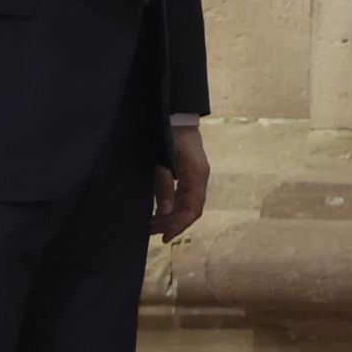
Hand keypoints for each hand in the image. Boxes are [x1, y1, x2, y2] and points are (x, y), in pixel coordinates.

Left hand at [153, 126, 210, 241]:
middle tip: (151, 232)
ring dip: (170, 216)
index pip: (193, 209)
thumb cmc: (169, 134)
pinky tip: (158, 211)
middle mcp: (200, 178)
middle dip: (171, 223)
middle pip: (189, 209)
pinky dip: (171, 205)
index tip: (165, 237)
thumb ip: (164, 185)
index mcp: (197, 176)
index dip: (179, 225)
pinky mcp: (188, 173)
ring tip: (152, 225)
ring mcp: (195, 176)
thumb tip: (165, 211)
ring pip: (186, 204)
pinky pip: (183, 195)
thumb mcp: (163, 160)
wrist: (176, 114)